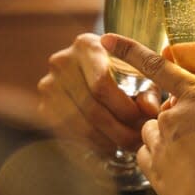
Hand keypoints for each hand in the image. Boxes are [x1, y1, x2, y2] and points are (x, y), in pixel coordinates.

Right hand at [37, 33, 160, 153]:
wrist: (90, 73)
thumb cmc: (122, 73)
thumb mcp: (140, 75)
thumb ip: (148, 92)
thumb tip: (150, 111)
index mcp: (86, 45)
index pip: (102, 83)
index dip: (124, 108)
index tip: (143, 122)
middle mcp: (61, 62)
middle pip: (91, 107)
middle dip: (119, 130)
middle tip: (139, 142)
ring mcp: (48, 86)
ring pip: (80, 125)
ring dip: (108, 142)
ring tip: (129, 147)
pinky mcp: (44, 108)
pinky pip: (70, 134)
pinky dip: (92, 146)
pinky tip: (111, 148)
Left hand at [101, 33, 194, 194]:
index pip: (158, 65)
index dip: (128, 49)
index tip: (105, 38)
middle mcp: (176, 112)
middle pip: (166, 107)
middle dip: (178, 120)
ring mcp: (160, 140)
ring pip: (154, 131)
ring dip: (167, 140)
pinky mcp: (152, 167)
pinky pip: (147, 155)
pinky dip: (159, 160)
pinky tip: (181, 174)